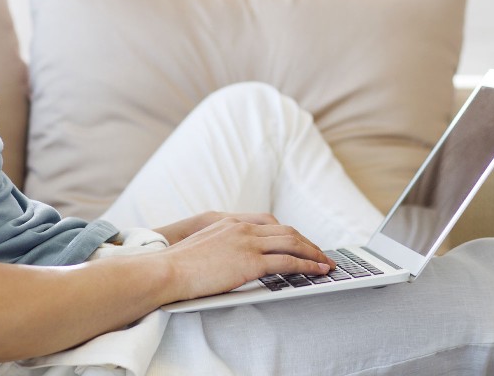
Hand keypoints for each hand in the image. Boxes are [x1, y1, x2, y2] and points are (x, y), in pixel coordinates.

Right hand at [153, 217, 336, 302]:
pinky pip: (288, 262)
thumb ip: (221, 246)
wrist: (166, 270)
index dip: (289, 233)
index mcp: (231, 222)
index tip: (300, 242)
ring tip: (326, 264)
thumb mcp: (202, 246)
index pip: (271, 223)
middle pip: (286, 231)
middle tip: (320, 254)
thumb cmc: (177, 265)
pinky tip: (317, 271)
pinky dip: (307, 266)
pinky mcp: (250, 262)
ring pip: (292, 243)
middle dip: (307, 243)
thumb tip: (229, 259)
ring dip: (313, 254)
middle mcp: (242, 228)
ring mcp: (247, 243)